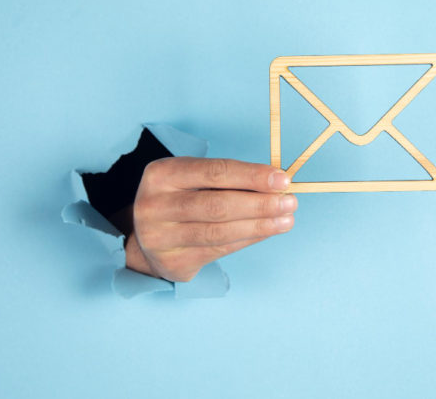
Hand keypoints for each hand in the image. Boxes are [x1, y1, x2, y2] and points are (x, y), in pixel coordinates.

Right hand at [123, 157, 296, 281]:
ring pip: (219, 232)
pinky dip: (248, 240)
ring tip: (286, 220)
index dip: (252, 176)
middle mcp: (155, 206)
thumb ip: (228, 180)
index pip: (214, 172)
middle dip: (260, 204)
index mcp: (161, 174)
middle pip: (217, 206)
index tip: (282, 180)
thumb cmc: (180, 198)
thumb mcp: (193, 178)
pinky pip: (219, 251)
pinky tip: (266, 231)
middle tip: (290, 202)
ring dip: (260, 226)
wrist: (145, 236)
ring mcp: (160, 238)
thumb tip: (276, 185)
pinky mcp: (172, 262)